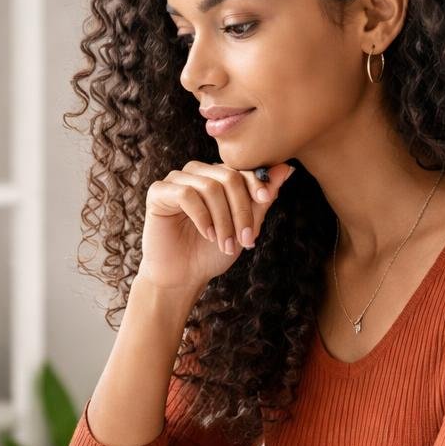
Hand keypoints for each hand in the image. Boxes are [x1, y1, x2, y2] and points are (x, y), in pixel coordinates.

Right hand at [137, 161, 296, 295]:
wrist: (183, 276)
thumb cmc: (211, 252)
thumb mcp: (244, 226)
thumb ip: (261, 199)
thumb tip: (285, 169)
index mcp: (216, 177)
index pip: (241, 170)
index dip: (255, 184)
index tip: (265, 201)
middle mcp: (196, 173)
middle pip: (228, 177)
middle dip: (241, 210)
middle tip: (246, 240)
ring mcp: (176, 180)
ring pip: (209, 187)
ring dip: (223, 220)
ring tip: (225, 244)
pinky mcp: (158, 192)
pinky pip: (186, 194)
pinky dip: (202, 217)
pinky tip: (207, 235)